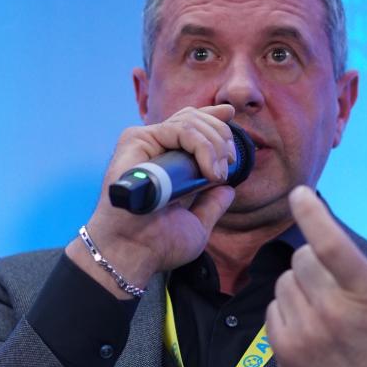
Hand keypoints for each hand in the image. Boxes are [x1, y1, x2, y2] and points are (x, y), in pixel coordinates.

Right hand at [68, 104, 238, 296]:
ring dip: (214, 146)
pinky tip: (208, 171)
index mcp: (167, 161)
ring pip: (191, 122)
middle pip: (195, 119)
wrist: (135, 251)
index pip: (191, 125)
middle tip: (227, 167)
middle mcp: (154, 148)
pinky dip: (202, 146)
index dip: (213, 118)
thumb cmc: (158, 244)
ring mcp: (145, 142)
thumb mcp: (197, 223)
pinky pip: (180, 130)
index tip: (231, 115)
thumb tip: (229, 189)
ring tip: (217, 175)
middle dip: (222, 138)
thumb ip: (212, 204)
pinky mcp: (136, 140)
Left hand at [266, 187, 366, 366]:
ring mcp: (305, 335)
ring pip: (286, 281)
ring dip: (302, 286)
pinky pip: (274, 308)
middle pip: (304, 258)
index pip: (329, 244)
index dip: (311, 213)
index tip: (299, 193)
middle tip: (339, 283)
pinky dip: (289, 309)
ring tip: (328, 308)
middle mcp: (333, 314)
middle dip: (318, 260)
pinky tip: (313, 326)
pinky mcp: (284, 352)